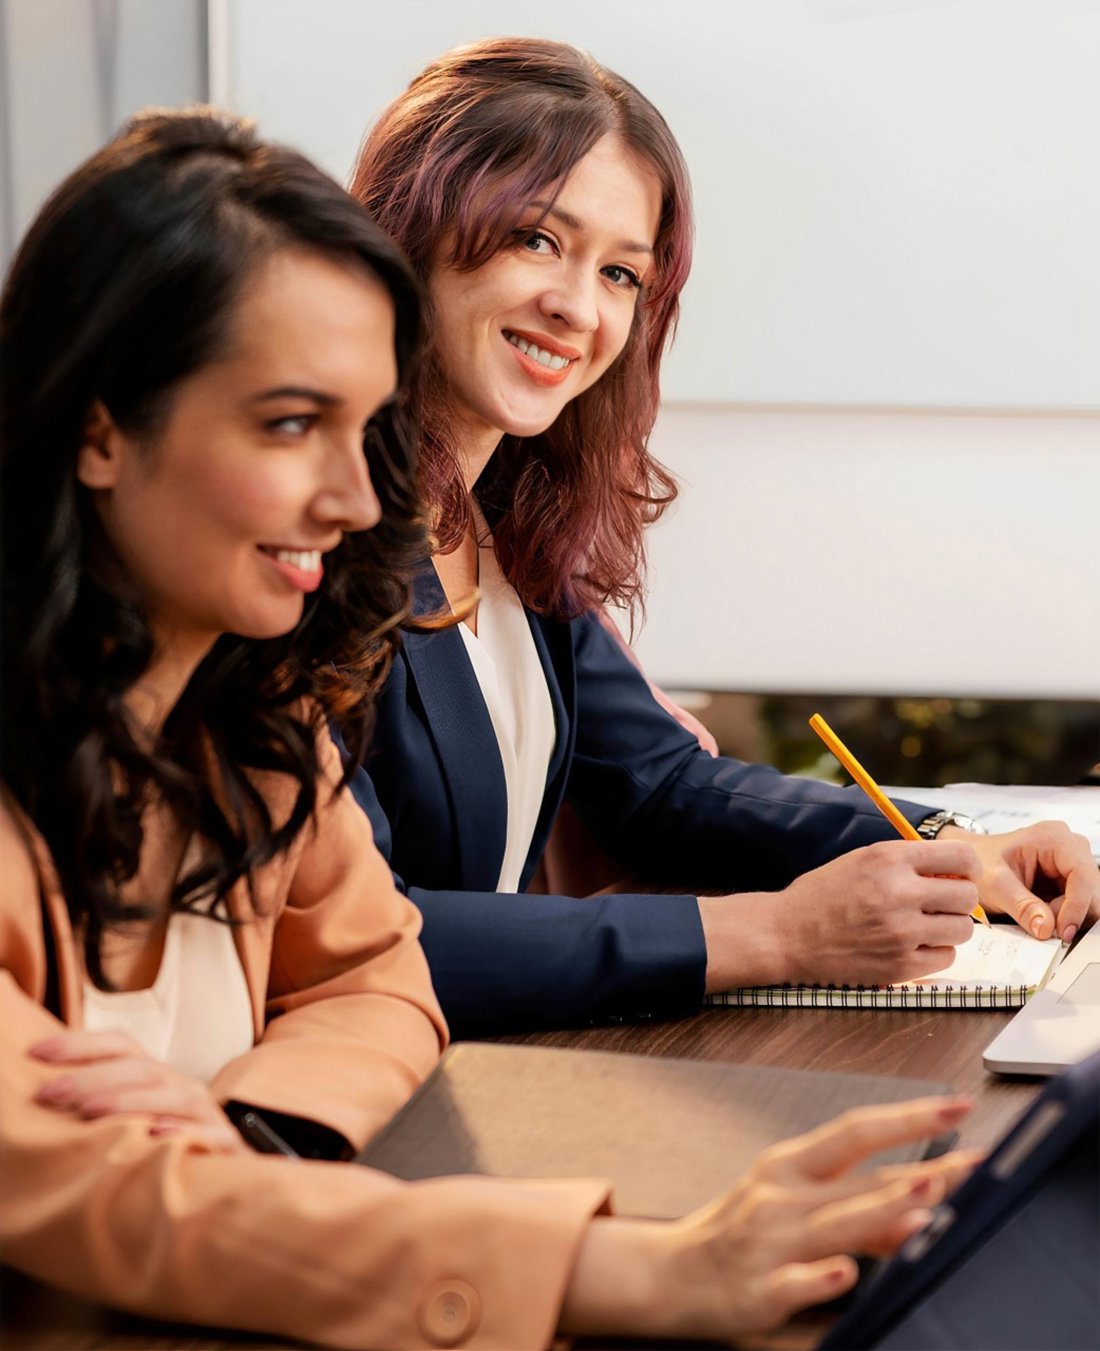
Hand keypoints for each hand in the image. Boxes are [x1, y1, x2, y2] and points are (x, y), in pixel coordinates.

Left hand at [29, 1029, 245, 1153]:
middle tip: (48, 1094)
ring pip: (173, 1097)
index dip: (79, 1043)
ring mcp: (206, 1115)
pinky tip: (154, 1135)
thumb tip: (43, 1094)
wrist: (224, 1180)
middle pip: (142, 1069)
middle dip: (92, 1078)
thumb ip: (99, 1103)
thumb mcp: (132, 1121)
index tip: (35, 1053)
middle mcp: (181, 1088)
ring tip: (90, 1113)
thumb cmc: (164, 1150)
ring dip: (130, 1101)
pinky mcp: (225, 1145)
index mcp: (157, 1076)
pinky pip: (208, 1135)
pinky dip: (182, 1131)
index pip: (121, 1045)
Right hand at [561, 1096, 978, 1342]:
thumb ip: (859, 1211)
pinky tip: (846, 1272)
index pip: (856, 1130)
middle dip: (917, 1167)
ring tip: (925, 1201)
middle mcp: (779, 1196)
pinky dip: (821, 1277)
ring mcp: (767, 1242)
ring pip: (832, 1224)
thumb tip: (924, 1207)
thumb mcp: (792, 1208)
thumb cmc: (737, 1233)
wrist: (669, 1274)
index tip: (956, 1106)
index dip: (909, 1117)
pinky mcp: (757, 1290)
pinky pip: (794, 1282)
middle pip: (855, 1175)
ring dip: (880, 1213)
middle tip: (972, 1161)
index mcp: (788, 1166)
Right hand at [701, 839, 982, 989]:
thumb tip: (954, 870)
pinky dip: (935, 952)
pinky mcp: (900, 967)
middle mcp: (899, 893)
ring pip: (962, 930)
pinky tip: (912, 946)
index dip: (968, 867)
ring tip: (924, 926)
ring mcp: (902, 932)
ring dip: (949, 928)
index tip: (963, 874)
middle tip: (940, 904)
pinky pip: (946, 958)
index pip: (960, 856)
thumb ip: (905, 861)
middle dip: (958, 899)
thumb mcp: (860, 860)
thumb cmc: (821, 895)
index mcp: (888, 859)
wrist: (786, 935)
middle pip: (967, 895)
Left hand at [939, 821, 1098, 943]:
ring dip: (1066, 917)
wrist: (970, 861)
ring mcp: (1071, 865)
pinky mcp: (1069, 881)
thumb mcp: (995, 884)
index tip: (1062, 931)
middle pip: (1090, 889)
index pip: (1082, 874)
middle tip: (1045, 927)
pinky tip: (1042, 916)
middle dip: (1071, 913)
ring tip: (1037, 917)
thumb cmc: (980, 862)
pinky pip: (1078, 906)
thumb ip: (1021, 906)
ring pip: (1088, 901)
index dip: (1078, 905)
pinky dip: (1063, 917)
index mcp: (1053, 838)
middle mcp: (1070, 847)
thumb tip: (1047, 930)